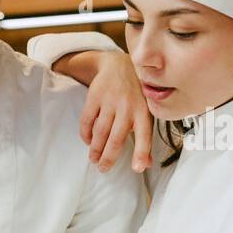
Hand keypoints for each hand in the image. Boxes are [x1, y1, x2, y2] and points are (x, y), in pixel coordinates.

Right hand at [75, 51, 152, 173]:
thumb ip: (146, 137)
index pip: (145, 136)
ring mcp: (110, 100)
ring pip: (100, 131)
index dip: (142, 153)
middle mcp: (128, 107)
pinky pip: (87, 120)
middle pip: (116, 139)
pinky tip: (88, 141)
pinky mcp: (95, 95)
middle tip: (103, 169)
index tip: (138, 168)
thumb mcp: (147, 111)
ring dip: (95, 149)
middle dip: (108, 158)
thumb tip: (146, 164)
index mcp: (144, 112)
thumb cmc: (138, 94)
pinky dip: (86, 134)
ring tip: (94, 159)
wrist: (121, 64)